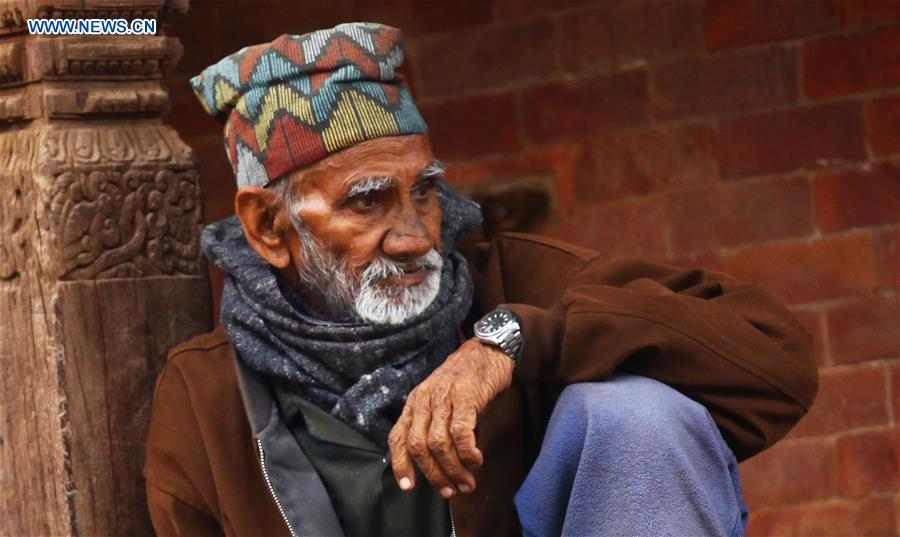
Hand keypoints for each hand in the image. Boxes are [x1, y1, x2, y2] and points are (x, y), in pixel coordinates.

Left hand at [388, 338, 513, 497]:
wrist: (489, 351)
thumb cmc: (467, 383)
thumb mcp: (443, 402)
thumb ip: (436, 428)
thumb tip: (439, 467)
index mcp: (415, 403)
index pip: (398, 437)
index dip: (400, 464)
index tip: (408, 487)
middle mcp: (425, 400)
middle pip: (418, 446)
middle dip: (433, 475)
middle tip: (449, 491)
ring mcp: (444, 397)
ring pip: (439, 443)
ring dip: (453, 469)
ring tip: (467, 483)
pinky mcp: (466, 396)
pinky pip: (461, 432)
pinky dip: (467, 452)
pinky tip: (476, 461)